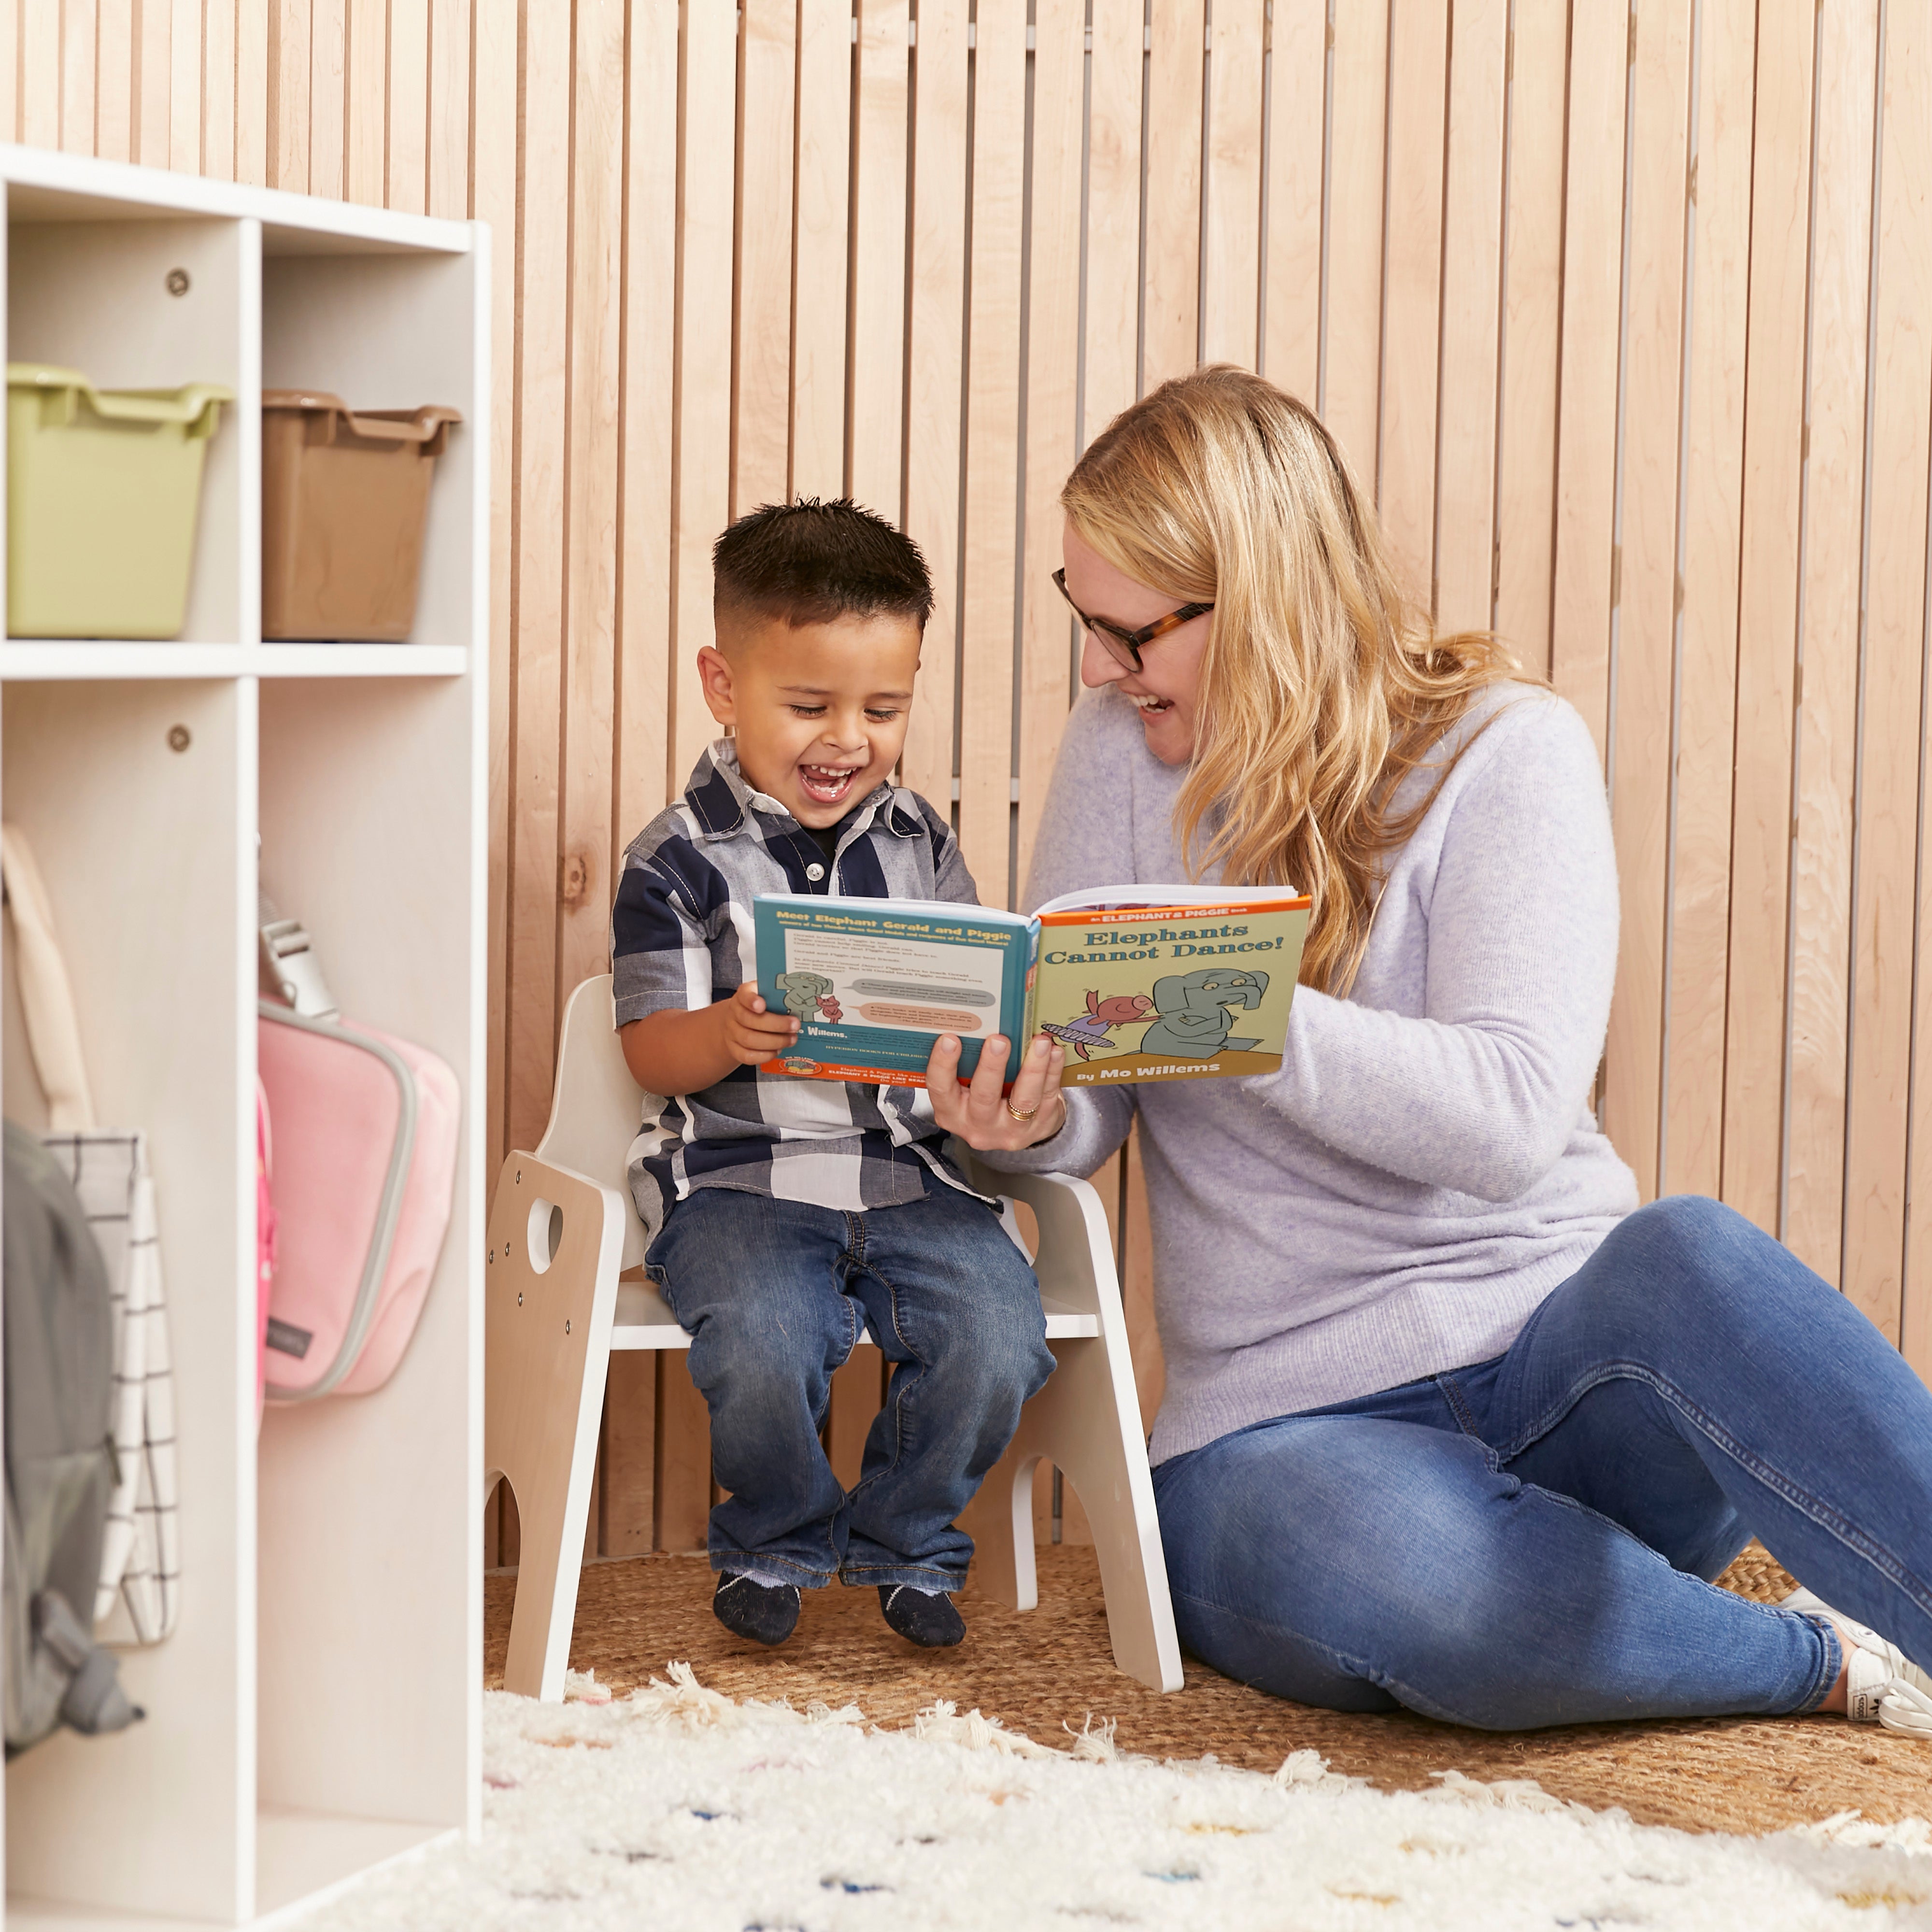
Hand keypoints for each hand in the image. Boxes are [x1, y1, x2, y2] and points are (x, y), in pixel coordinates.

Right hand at [716, 981, 798, 1065]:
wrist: (740, 1021)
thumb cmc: (760, 1007)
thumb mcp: (767, 995)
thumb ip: (779, 997)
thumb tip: (800, 1004)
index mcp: (743, 995)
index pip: (744, 995)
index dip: (751, 1000)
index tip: (762, 1005)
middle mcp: (735, 1013)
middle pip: (749, 1020)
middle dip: (776, 1025)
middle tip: (795, 1026)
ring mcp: (732, 1032)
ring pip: (749, 1039)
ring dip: (774, 1042)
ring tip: (791, 1039)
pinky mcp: (734, 1049)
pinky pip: (747, 1055)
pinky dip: (765, 1055)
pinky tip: (777, 1050)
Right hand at [925, 1031, 1067, 1149]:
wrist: (1016, 1130)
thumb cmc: (986, 1097)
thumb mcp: (965, 1089)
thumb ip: (965, 1066)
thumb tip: (974, 1022)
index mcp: (952, 1112)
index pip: (940, 1089)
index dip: (943, 1064)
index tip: (949, 1038)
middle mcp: (978, 1125)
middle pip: (984, 1096)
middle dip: (992, 1066)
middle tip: (999, 1040)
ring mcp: (1010, 1130)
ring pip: (1023, 1099)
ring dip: (1032, 1068)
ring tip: (1039, 1043)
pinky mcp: (1039, 1126)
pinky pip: (1047, 1097)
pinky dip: (1052, 1072)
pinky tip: (1054, 1053)